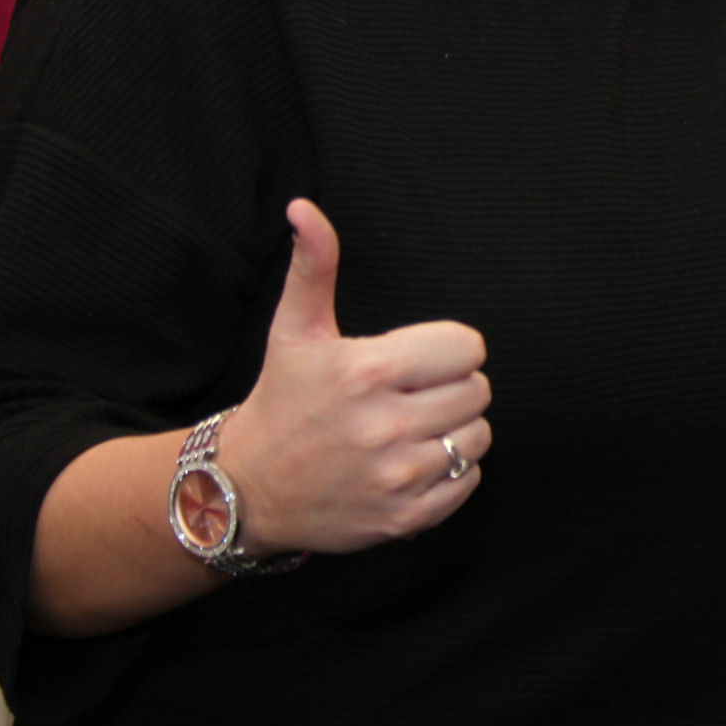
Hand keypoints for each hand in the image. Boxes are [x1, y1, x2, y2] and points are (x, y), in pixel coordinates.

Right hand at [216, 200, 490, 554]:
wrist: (247, 489)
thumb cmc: (282, 400)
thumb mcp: (295, 330)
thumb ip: (313, 266)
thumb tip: (304, 208)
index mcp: (366, 370)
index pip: (468, 347)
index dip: (447, 351)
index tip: (416, 362)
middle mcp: (383, 425)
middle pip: (477, 391)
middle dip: (450, 389)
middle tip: (410, 397)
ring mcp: (395, 476)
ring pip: (478, 436)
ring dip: (454, 431)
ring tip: (411, 429)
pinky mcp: (403, 517)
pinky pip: (468, 481)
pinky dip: (450, 473)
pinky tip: (410, 463)